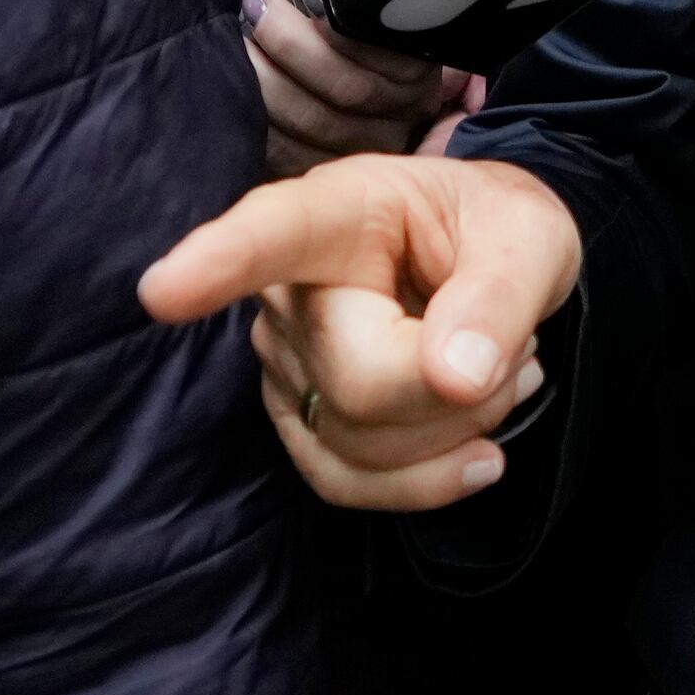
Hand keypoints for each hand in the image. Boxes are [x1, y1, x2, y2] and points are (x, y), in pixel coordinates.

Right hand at [139, 153, 583, 510]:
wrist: (491, 266)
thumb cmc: (498, 235)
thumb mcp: (532, 238)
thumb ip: (502, 295)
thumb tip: (454, 376)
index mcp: (340, 211)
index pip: (272, 236)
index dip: (218, 263)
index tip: (163, 290)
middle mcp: (288, 287)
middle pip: (360, 382)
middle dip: (462, 389)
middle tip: (511, 343)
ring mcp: (281, 360)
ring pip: (361, 445)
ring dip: (456, 427)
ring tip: (493, 369)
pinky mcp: (297, 422)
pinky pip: (348, 484)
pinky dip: (429, 479)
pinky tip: (477, 446)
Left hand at [242, 0, 462, 173]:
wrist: (276, 72)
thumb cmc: (290, 18)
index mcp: (412, 52)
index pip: (388, 47)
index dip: (337, 26)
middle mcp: (403, 105)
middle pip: (352, 89)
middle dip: (292, 47)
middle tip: (255, 11)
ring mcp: (368, 144)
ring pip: (319, 124)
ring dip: (267, 82)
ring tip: (237, 45)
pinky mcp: (328, 169)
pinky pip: (293, 155)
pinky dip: (259, 124)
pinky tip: (237, 93)